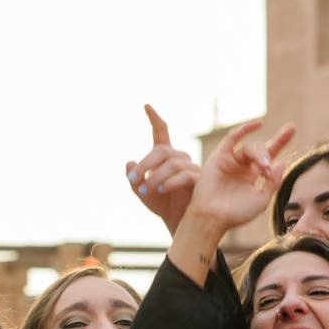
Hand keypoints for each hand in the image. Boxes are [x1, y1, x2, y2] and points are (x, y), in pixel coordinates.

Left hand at [126, 105, 199, 234]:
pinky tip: (159, 190)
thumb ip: (134, 179)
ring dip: (154, 176)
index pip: (161, 134)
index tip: (146, 105)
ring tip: (144, 190)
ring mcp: (191, 167)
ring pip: (172, 163)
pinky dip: (170, 182)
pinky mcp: (199, 180)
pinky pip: (185, 175)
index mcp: (165, 158)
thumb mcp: (142, 192)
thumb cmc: (162, 205)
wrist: (177, 223)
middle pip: (162, 151)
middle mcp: (179, 159)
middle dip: (145, 164)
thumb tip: (129, 162)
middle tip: (133, 179)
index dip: (155, 120)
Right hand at [186, 119, 295, 231]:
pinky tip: (258, 124)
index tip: (292, 129)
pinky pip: (232, 139)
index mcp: (253, 176)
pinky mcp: (219, 158)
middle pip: (261, 150)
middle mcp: (243, 167)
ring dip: (259, 153)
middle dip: (268, 153)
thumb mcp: (261, 200)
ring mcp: (231, 161)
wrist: (212, 218)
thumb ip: (273, 182)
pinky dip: (244, 130)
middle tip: (267, 167)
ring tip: (263, 166)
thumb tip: (282, 163)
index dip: (280, 142)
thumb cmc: (235, 214)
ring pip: (249, 147)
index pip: (269, 155)